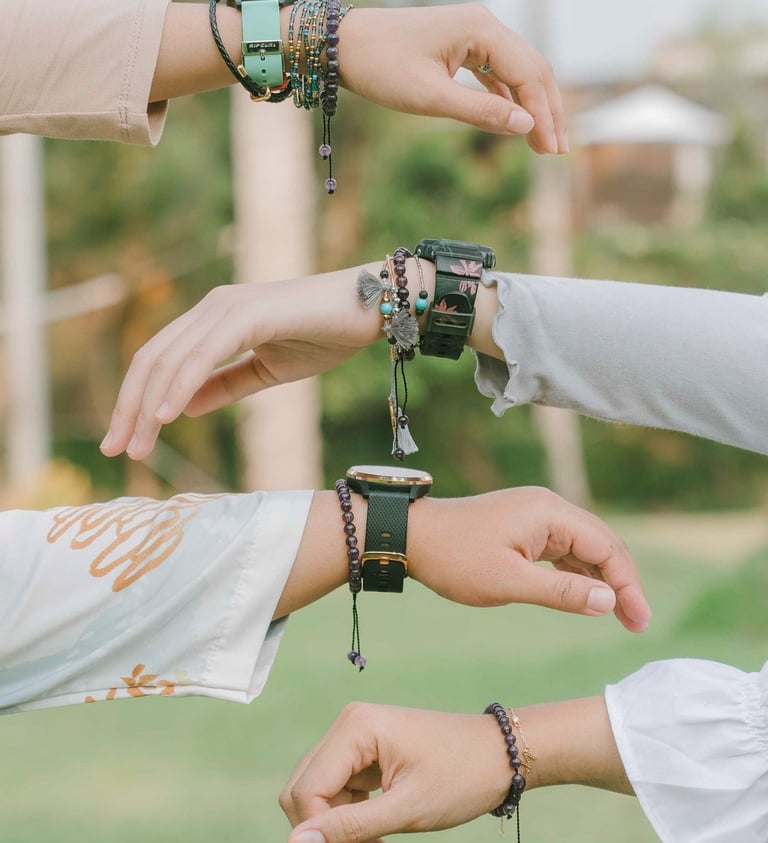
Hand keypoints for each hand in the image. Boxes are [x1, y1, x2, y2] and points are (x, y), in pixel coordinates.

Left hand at [100, 267, 380, 459]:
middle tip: (116, 450)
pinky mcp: (248, 313)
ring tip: (137, 446)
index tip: (126, 441)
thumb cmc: (325, 335)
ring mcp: (227, 306)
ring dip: (147, 406)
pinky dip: (180, 385)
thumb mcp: (267, 371)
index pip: (161, 361)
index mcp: (214, 320)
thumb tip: (183, 408)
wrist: (370, 308)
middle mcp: (212, 307)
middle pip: (153, 359)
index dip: (136, 401)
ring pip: (170, 359)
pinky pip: (204, 354)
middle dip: (128, 407)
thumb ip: (225, 385)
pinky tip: (165, 416)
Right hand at [281, 696, 628, 842]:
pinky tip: (378, 828)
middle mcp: (348, 725)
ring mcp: (356, 735)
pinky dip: (348, 815)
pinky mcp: (364, 750)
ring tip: (377, 840)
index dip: (319, 832)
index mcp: (355, 727)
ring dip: (336, 823)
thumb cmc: (461, 777)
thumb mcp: (406, 810)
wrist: (500, 755)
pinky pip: (336, 788)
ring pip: (317, 791)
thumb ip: (349, 827)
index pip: (306, 790)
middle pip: (303, 788)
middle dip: (324, 827)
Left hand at [339, 4, 566, 153]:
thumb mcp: (432, 98)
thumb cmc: (382, 67)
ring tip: (541, 141)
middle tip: (556, 150)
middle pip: (532, 69)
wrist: (344, 45)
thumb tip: (526, 126)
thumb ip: (481, 112)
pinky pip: (496, 71)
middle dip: (547, 111)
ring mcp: (473, 32)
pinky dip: (508, 97)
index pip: (529, 75)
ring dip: (530, 106)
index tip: (550, 149)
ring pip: (517, 71)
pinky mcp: (460, 44)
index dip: (543, 115)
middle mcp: (483, 24)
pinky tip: (514, 121)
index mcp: (481, 29)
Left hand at [408, 487, 650, 631]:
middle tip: (638, 623)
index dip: (628, 585)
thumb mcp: (510, 583)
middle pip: (601, 543)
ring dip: (602, 579)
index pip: (606, 546)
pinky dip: (578, 574)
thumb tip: (609, 602)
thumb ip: (562, 593)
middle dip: (622, 582)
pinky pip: (563, 549)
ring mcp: (536, 516)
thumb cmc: (456, 559)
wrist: (413, 537)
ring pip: (584, 547)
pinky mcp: (525, 527)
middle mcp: (548, 507)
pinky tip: (587, 598)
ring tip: (620, 617)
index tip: (640, 621)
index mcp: (549, 512)